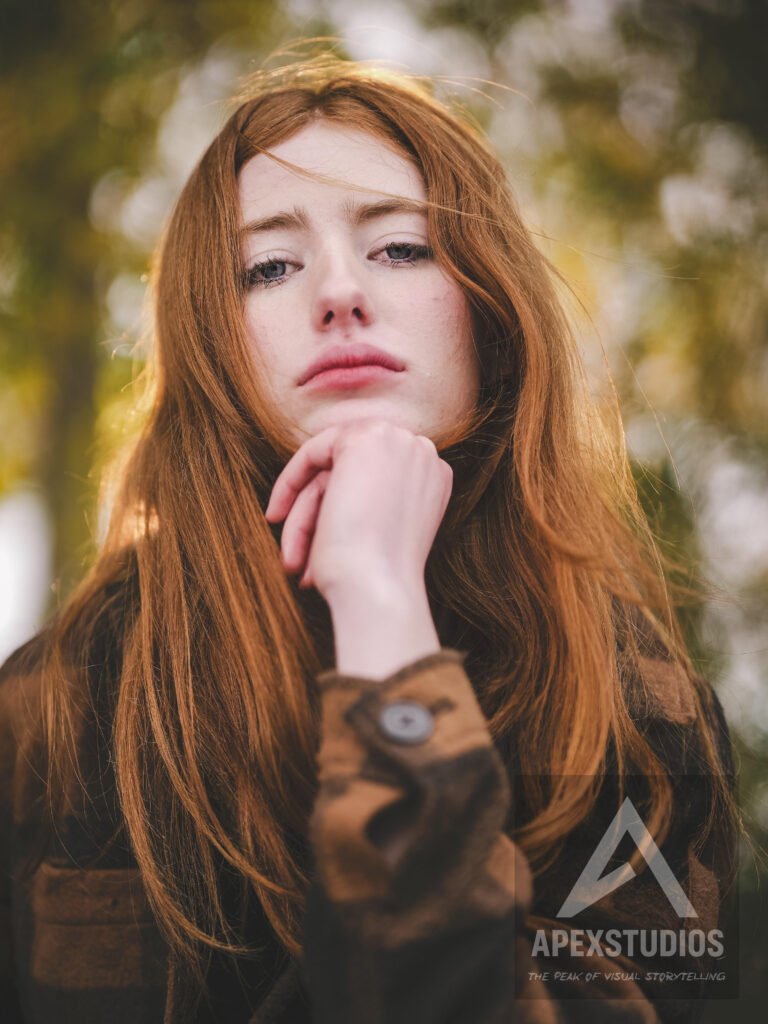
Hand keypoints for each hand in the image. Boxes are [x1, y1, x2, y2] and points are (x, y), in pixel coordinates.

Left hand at [264, 418, 453, 606]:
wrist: (377, 588)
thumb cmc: (376, 576)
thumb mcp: (381, 531)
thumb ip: (367, 500)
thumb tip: (328, 496)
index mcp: (435, 477)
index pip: (375, 481)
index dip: (341, 507)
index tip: (314, 539)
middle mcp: (423, 453)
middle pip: (351, 475)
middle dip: (318, 513)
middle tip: (293, 555)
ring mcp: (397, 441)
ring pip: (330, 474)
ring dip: (304, 520)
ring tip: (293, 563)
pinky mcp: (363, 437)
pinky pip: (312, 454)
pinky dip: (290, 485)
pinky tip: (277, 516)